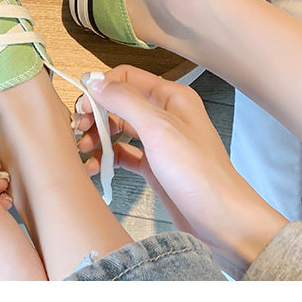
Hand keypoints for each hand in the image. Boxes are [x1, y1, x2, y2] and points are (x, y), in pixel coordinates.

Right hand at [75, 66, 286, 275]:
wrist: (224, 223)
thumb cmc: (198, 173)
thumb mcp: (159, 130)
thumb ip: (126, 102)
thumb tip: (95, 81)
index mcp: (171, 97)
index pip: (127, 78)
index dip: (101, 88)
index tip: (82, 107)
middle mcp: (165, 115)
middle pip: (120, 103)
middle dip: (96, 114)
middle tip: (78, 131)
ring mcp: (159, 142)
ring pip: (119, 129)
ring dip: (98, 137)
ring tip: (83, 151)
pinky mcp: (155, 167)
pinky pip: (123, 155)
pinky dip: (106, 158)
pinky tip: (93, 168)